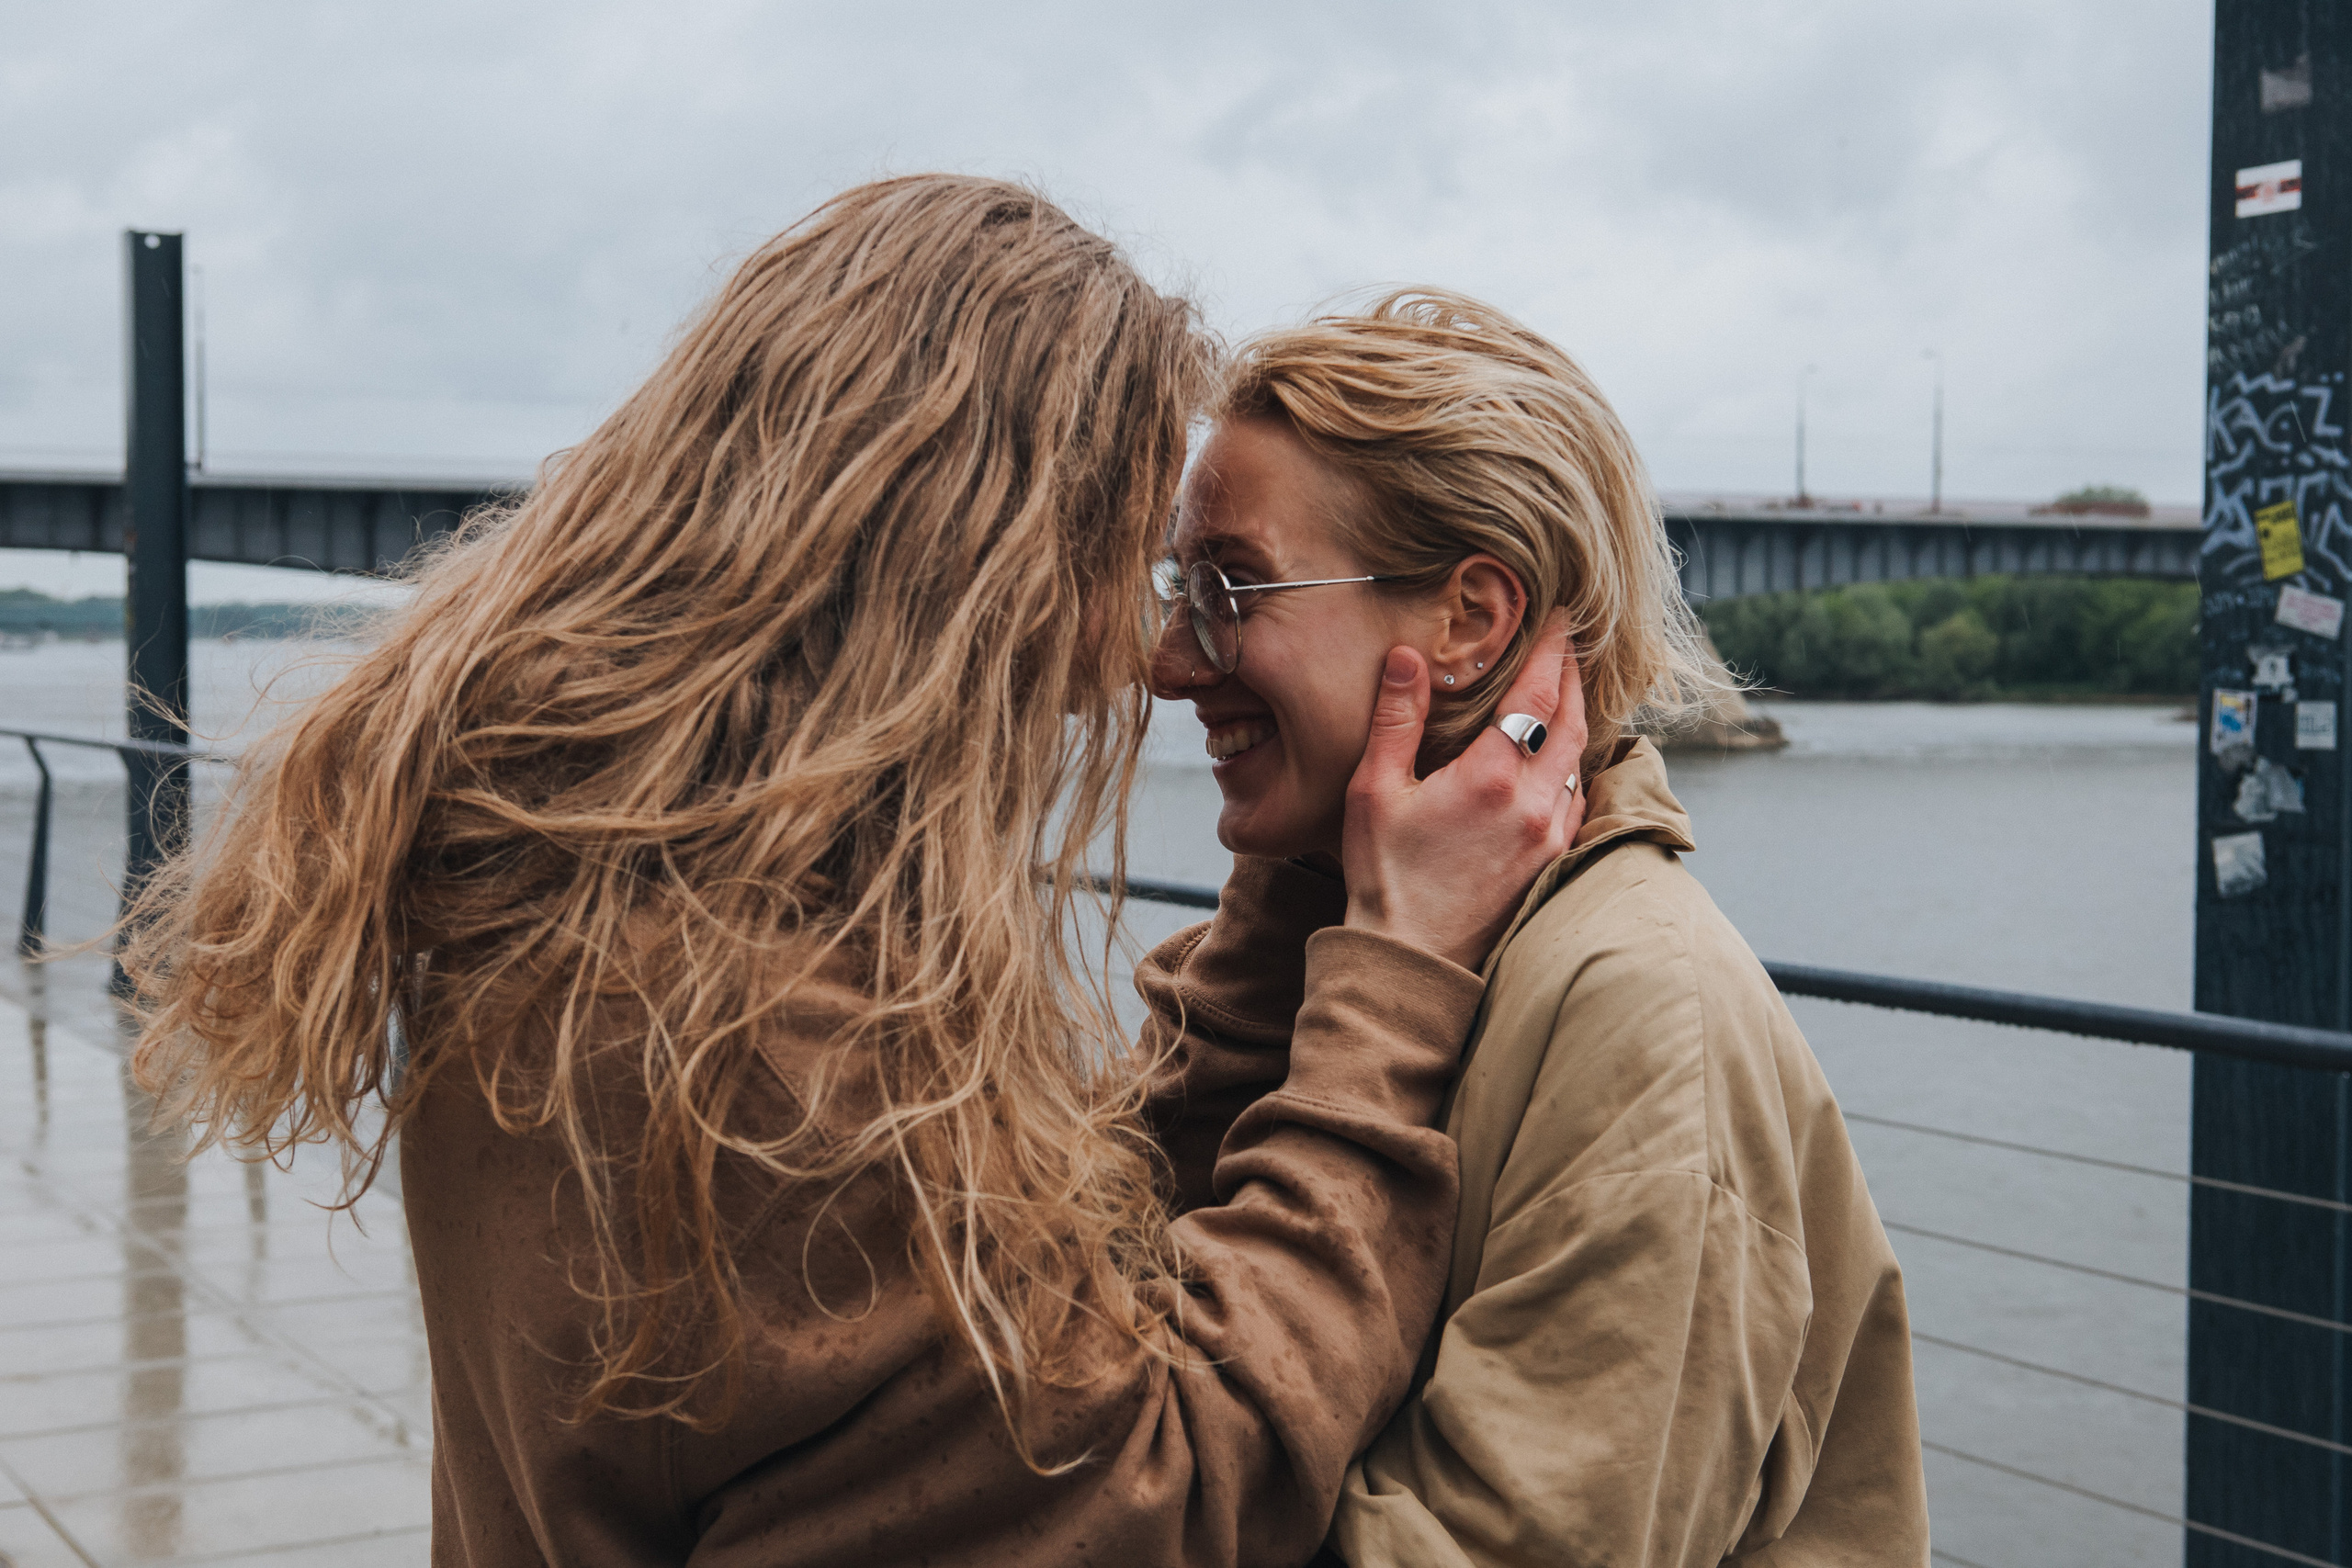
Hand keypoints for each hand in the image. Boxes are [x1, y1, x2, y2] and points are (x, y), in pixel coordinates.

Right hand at [1340, 611, 1588, 971]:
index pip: (1538, 692)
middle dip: (1573, 674)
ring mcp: (1550, 836)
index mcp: (1492, 777)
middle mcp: (1534, 804)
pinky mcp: (1551, 862)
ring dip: (1577, 717)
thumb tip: (1407, 656)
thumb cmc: (1383, 878)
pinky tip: (1558, 755)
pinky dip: (1573, 762)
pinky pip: (1577, 797)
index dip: (1552, 648)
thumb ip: (1396, 719)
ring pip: (1579, 758)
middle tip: (1568, 641)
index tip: (1559, 615)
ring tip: (1566, 688)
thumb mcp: (1374, 790)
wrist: (1411, 959)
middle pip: (1573, 719)